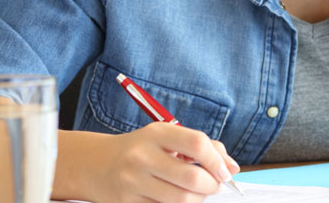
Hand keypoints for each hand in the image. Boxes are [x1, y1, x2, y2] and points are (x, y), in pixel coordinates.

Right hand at [89, 122, 239, 202]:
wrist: (96, 164)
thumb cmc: (142, 150)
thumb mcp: (166, 138)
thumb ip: (201, 146)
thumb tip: (232, 168)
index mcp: (156, 133)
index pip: (197, 144)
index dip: (218, 161)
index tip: (225, 172)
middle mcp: (142, 156)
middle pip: (192, 178)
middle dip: (212, 186)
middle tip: (214, 186)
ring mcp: (132, 181)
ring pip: (182, 200)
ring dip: (198, 200)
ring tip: (196, 193)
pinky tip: (176, 199)